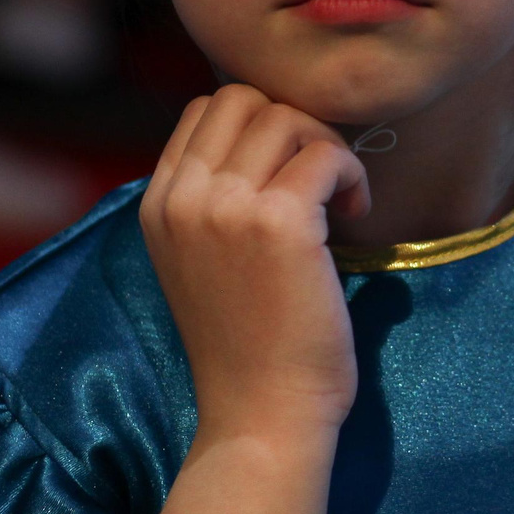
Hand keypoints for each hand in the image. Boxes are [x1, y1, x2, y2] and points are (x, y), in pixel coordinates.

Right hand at [140, 85, 370, 441]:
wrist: (261, 415)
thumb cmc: (249, 346)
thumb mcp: (202, 260)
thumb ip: (214, 199)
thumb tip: (270, 134)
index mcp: (158, 204)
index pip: (205, 110)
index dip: (259, 127)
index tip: (288, 174)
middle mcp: (182, 197)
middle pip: (242, 97)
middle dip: (292, 125)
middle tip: (319, 179)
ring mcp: (224, 206)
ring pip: (286, 117)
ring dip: (325, 149)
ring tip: (338, 203)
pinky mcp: (277, 222)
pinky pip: (326, 155)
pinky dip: (352, 176)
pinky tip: (354, 217)